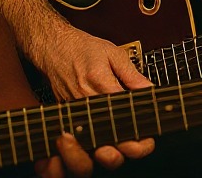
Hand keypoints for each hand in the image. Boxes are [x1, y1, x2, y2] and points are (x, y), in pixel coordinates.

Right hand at [29, 26, 155, 175]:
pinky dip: (87, 149)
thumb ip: (132, 75)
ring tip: (118, 151)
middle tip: (138, 146)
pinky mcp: (66, 117)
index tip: (149, 135)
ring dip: (103, 154)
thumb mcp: (112, 54)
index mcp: (99, 85)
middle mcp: (85, 103)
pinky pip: (76, 141)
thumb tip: (149, 90)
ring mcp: (74, 113)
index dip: (140, 130)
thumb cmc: (80, 48)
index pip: (123, 116)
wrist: (52, 47)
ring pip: (87, 147)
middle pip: (104, 139)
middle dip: (123, 150)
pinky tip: (99, 149)